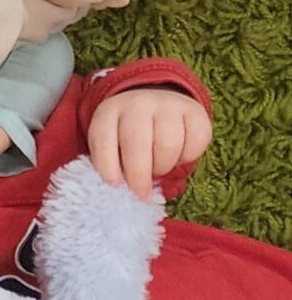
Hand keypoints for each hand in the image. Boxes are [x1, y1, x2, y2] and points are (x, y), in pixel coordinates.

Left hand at [87, 86, 210, 199]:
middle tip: (142, 194)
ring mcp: (168, 105)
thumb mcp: (111, 144)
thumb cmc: (127, 135)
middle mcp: (137, 104)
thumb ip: (110, 164)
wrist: (157, 105)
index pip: (103, 139)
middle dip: (139, 175)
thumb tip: (118, 192)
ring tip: (158, 169)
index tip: (115, 186)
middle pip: (137, 143)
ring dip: (163, 166)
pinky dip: (188, 157)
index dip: (107, 166)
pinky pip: (196, 140)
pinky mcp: (195, 110)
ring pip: (168, 144)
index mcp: (108, 112)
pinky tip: (178, 157)